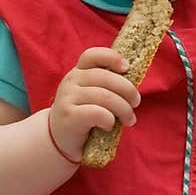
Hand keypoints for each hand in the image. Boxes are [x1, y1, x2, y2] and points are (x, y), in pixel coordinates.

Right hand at [48, 47, 141, 161]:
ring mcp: (68, 97)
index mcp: (79, 71)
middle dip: (128, 90)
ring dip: (124, 109)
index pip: (93, 55)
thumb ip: (108, 85)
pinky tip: (109, 126)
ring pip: (105, 96)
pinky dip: (109, 120)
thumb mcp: (94, 95)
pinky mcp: (69, 116)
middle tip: (135, 103)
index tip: (126, 68)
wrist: (60, 139)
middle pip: (106, 77)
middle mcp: (71, 80)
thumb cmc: (85, 115)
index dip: (112, 58)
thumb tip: (134, 82)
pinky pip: (97, 113)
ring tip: (129, 120)